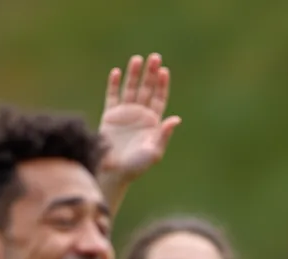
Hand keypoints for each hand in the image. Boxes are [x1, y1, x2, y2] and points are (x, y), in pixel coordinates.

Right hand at [99, 53, 181, 182]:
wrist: (115, 172)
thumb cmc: (137, 165)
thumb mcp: (154, 151)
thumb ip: (164, 134)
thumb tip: (176, 119)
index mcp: (153, 122)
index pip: (160, 98)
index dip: (162, 85)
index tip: (164, 71)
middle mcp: (141, 115)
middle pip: (147, 89)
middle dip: (151, 74)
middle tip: (154, 57)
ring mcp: (125, 114)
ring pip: (130, 89)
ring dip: (134, 74)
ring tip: (136, 59)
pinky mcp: (110, 116)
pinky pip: (112, 96)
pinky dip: (114, 84)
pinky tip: (116, 72)